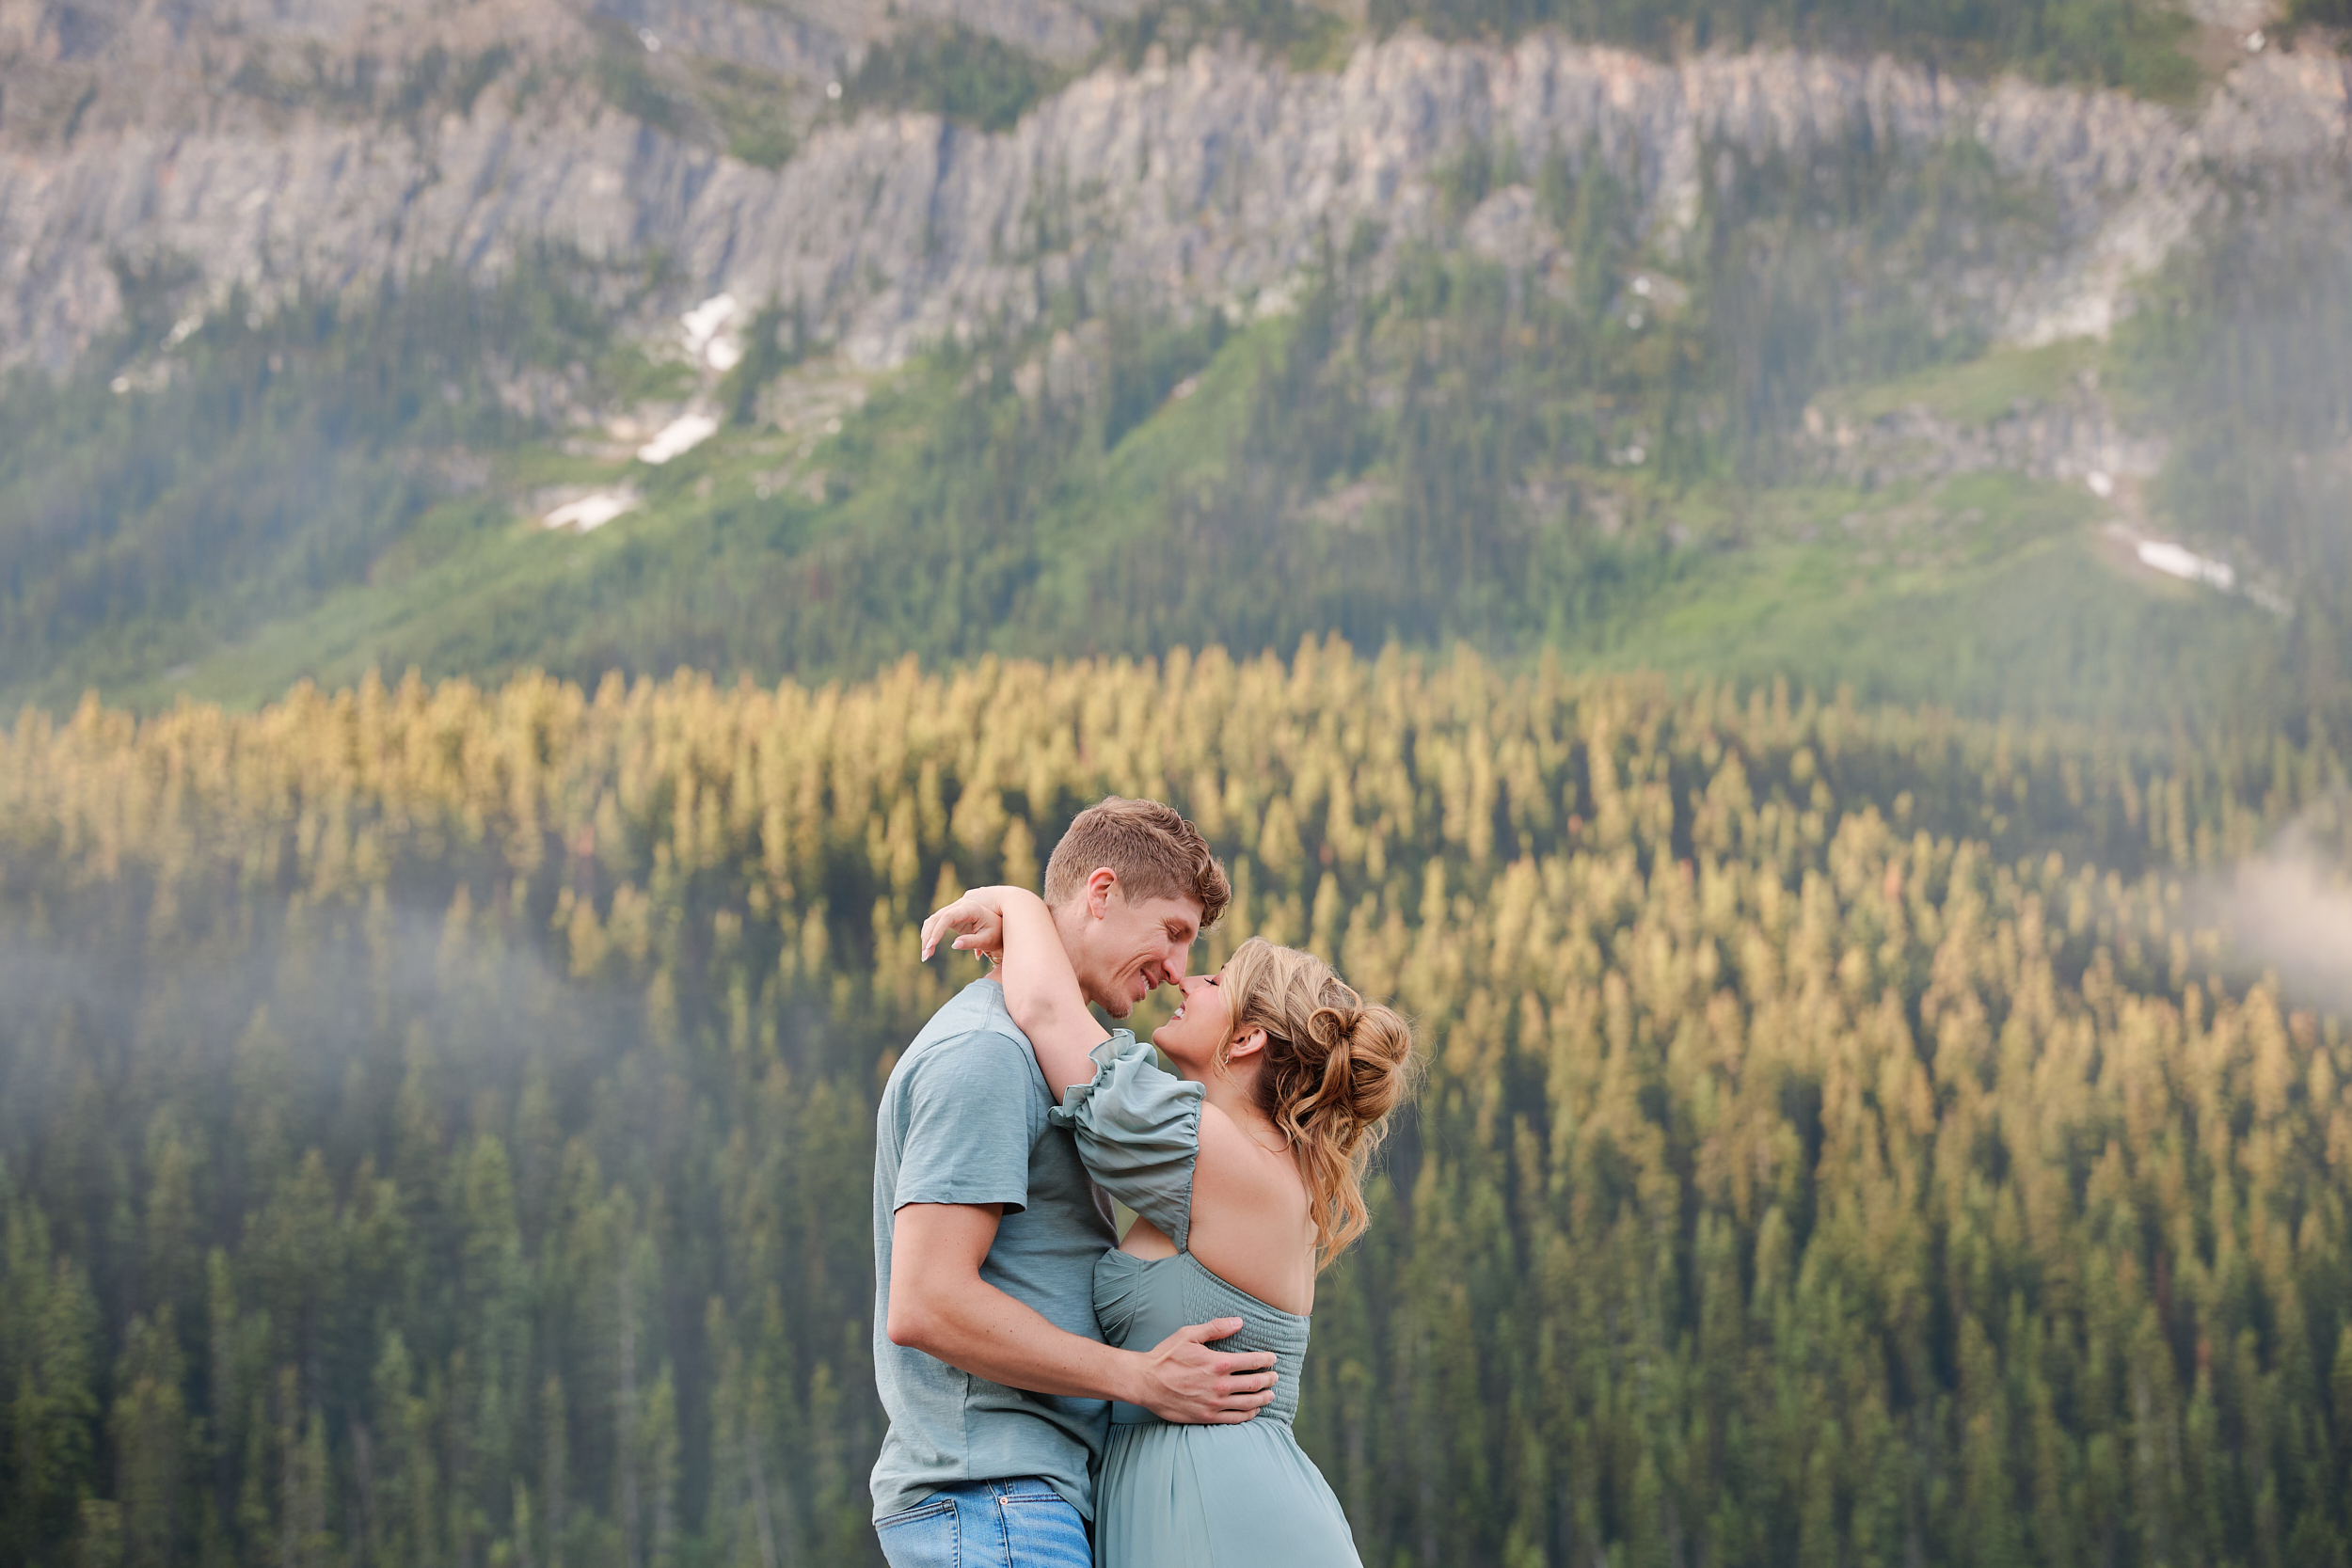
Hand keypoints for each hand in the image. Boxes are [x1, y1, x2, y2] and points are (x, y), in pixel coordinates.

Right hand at [920, 889, 1008, 962]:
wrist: (1000, 925)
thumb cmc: (996, 932)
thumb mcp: (987, 940)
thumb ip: (972, 942)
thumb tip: (954, 945)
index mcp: (970, 908)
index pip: (948, 917)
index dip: (938, 930)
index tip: (931, 946)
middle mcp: (960, 907)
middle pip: (936, 918)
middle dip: (928, 937)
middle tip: (925, 956)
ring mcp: (954, 911)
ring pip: (933, 920)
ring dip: (926, 937)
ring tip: (926, 956)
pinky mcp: (951, 918)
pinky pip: (936, 923)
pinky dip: (930, 935)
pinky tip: (928, 949)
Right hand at [1129, 1318, 1277, 1424]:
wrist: (1145, 1382)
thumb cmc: (1166, 1356)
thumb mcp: (1189, 1334)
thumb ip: (1216, 1328)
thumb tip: (1239, 1322)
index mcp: (1218, 1363)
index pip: (1253, 1362)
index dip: (1267, 1360)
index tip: (1273, 1359)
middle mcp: (1220, 1385)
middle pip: (1255, 1384)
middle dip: (1269, 1380)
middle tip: (1275, 1377)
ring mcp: (1215, 1403)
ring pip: (1249, 1403)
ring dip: (1263, 1398)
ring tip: (1270, 1395)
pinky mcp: (1207, 1417)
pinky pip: (1235, 1419)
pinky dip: (1249, 1415)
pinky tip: (1253, 1411)